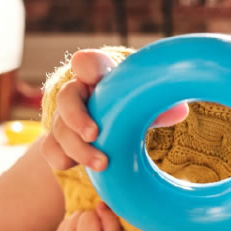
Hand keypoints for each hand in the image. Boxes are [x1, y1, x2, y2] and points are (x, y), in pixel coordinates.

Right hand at [41, 49, 189, 170]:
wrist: (111, 123)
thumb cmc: (131, 105)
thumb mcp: (146, 104)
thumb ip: (159, 106)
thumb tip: (180, 111)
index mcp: (100, 76)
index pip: (88, 63)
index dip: (87, 68)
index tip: (93, 78)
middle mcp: (78, 94)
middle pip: (66, 98)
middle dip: (77, 118)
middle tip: (94, 135)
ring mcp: (64, 118)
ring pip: (58, 129)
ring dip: (78, 148)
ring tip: (102, 164)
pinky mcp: (59, 141)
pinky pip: (49, 150)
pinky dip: (61, 159)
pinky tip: (75, 168)